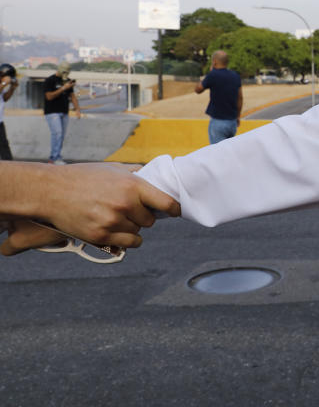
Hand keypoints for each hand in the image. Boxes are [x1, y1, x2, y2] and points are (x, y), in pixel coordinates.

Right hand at [1, 162, 180, 254]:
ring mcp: (113, 222)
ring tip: (116, 216)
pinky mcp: (101, 236)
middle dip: (144, 216)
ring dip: (132, 226)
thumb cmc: (82, 177)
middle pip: (151, 220)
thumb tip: (156, 177)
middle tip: (130, 210)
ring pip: (139, 232)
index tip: (176, 211)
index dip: (174, 209)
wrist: (50, 191)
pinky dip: (128, 239)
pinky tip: (119, 230)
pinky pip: (129, 243)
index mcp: (132, 185)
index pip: (166, 203)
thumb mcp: (113, 168)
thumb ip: (136, 174)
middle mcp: (125, 204)